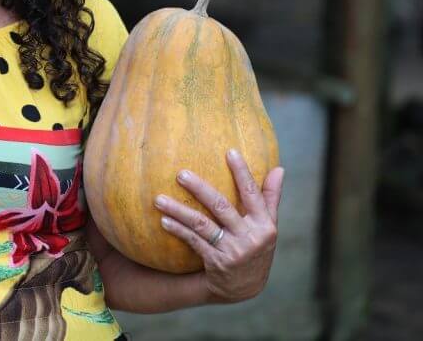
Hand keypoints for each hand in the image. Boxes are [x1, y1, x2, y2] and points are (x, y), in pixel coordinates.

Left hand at [154, 149, 283, 302]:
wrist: (244, 288)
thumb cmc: (255, 246)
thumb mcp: (268, 226)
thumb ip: (271, 198)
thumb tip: (279, 168)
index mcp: (264, 224)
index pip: (252, 194)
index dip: (242, 173)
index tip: (230, 151)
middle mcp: (250, 237)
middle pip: (222, 207)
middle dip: (200, 189)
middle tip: (181, 173)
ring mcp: (233, 251)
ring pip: (202, 225)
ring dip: (179, 211)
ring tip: (158, 199)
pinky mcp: (216, 262)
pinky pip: (194, 242)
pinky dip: (178, 230)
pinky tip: (163, 220)